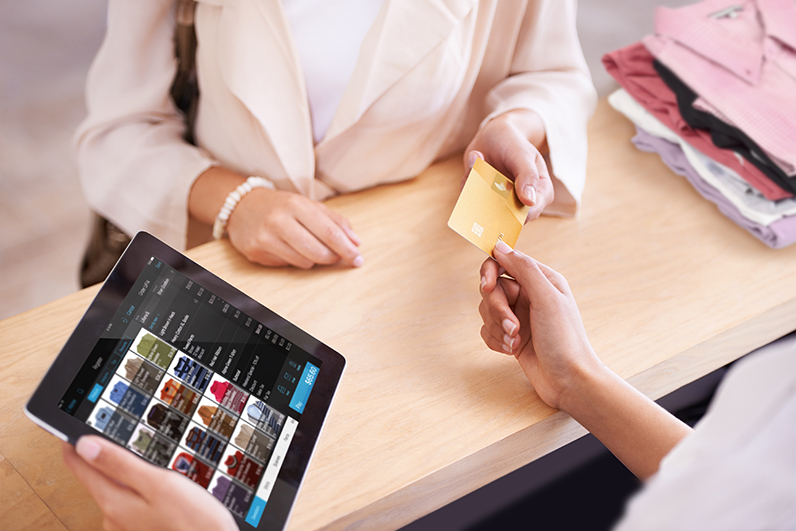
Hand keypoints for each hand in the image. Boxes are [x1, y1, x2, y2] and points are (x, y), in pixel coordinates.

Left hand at [62, 436, 237, 530]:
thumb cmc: (192, 522)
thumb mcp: (159, 483)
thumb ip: (121, 464)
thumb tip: (85, 444)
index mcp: (113, 502)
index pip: (79, 463)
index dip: (75, 439)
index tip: (76, 423)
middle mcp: (113, 517)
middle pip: (97, 475)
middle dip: (105, 454)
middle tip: (116, 432)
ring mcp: (126, 525)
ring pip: (117, 488)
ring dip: (126, 471)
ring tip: (142, 454)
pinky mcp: (141, 528)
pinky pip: (132, 500)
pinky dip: (139, 486)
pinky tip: (158, 482)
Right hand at [227, 187, 362, 268]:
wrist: (241, 206)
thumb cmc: (282, 206)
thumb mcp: (309, 205)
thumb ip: (335, 221)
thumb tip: (356, 242)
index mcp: (296, 204)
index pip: (329, 232)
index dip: (347, 249)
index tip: (358, 259)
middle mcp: (279, 220)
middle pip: (318, 252)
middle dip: (333, 258)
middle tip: (336, 256)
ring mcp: (265, 237)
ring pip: (304, 262)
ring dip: (313, 259)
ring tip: (307, 246)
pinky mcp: (256, 252)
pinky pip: (287, 265)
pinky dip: (295, 260)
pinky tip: (288, 248)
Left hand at [464, 110, 552, 221]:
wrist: (495, 137)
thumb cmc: (514, 144)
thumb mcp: (523, 154)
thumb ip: (527, 175)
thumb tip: (529, 201)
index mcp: (540, 193)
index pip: (530, 213)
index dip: (515, 213)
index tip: (499, 199)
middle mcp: (520, 203)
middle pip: (505, 218)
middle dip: (490, 202)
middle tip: (482, 176)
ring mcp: (500, 205)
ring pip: (484, 211)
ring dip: (475, 188)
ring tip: (478, 159)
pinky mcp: (482, 201)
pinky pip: (470, 201)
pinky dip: (468, 183)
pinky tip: (473, 164)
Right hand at [478, 241, 600, 409]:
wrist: (569, 381)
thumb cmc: (565, 339)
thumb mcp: (547, 298)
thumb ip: (523, 269)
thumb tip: (500, 246)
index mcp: (541, 280)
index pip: (504, 262)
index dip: (490, 273)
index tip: (487, 287)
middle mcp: (528, 295)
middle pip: (491, 289)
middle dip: (496, 310)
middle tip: (512, 326)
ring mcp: (518, 316)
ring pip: (486, 311)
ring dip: (497, 328)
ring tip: (515, 341)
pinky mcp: (510, 336)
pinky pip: (486, 330)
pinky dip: (495, 340)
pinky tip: (511, 350)